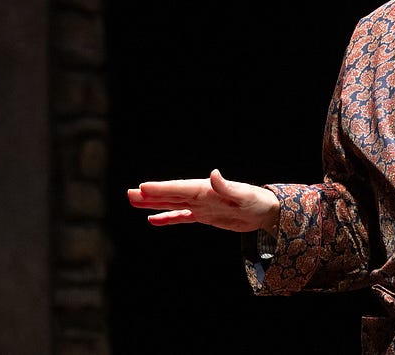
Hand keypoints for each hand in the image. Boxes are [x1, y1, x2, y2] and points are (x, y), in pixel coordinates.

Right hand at [127, 169, 278, 234]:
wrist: (266, 211)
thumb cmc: (256, 201)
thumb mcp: (243, 195)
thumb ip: (227, 186)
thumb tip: (214, 174)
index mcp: (206, 189)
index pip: (180, 188)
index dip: (161, 188)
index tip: (142, 187)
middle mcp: (200, 195)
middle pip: (171, 195)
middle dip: (150, 194)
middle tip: (128, 193)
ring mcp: (201, 205)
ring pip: (172, 204)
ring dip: (154, 203)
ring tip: (133, 201)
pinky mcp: (205, 216)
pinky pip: (182, 217)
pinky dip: (168, 218)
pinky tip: (152, 219)